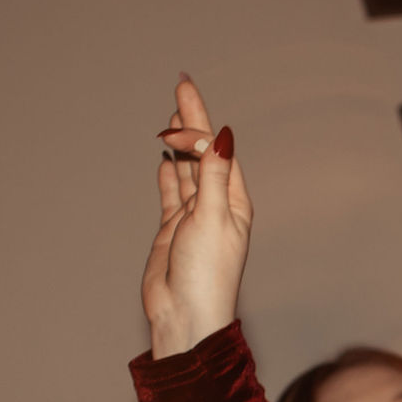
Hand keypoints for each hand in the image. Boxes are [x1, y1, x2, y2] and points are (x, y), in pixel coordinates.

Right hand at [145, 76, 252, 356]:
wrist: (185, 314)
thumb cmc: (206, 273)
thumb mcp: (211, 218)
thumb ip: (211, 177)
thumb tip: (220, 137)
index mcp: (234, 203)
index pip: (218, 152)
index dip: (202, 123)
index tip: (182, 100)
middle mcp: (217, 206)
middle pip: (202, 154)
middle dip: (192, 122)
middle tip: (180, 86)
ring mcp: (194, 218)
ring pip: (187, 170)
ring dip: (181, 144)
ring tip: (172, 117)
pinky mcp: (174, 230)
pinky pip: (172, 194)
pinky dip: (170, 175)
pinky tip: (167, 159)